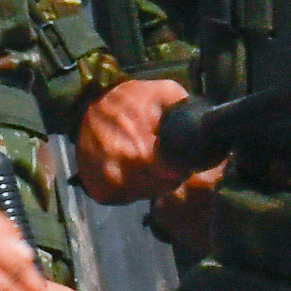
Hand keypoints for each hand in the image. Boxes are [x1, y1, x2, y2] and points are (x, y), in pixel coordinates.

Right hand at [74, 75, 220, 204]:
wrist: (84, 104)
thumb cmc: (128, 99)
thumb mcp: (164, 92)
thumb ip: (186, 110)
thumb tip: (206, 127)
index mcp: (143, 154)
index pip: (176, 176)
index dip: (181, 166)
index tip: (176, 155)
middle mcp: (124, 175)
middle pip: (162, 187)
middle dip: (167, 174)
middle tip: (161, 155)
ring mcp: (110, 185)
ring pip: (145, 194)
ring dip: (150, 181)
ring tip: (145, 160)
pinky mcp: (99, 191)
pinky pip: (126, 197)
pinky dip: (131, 187)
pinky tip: (129, 168)